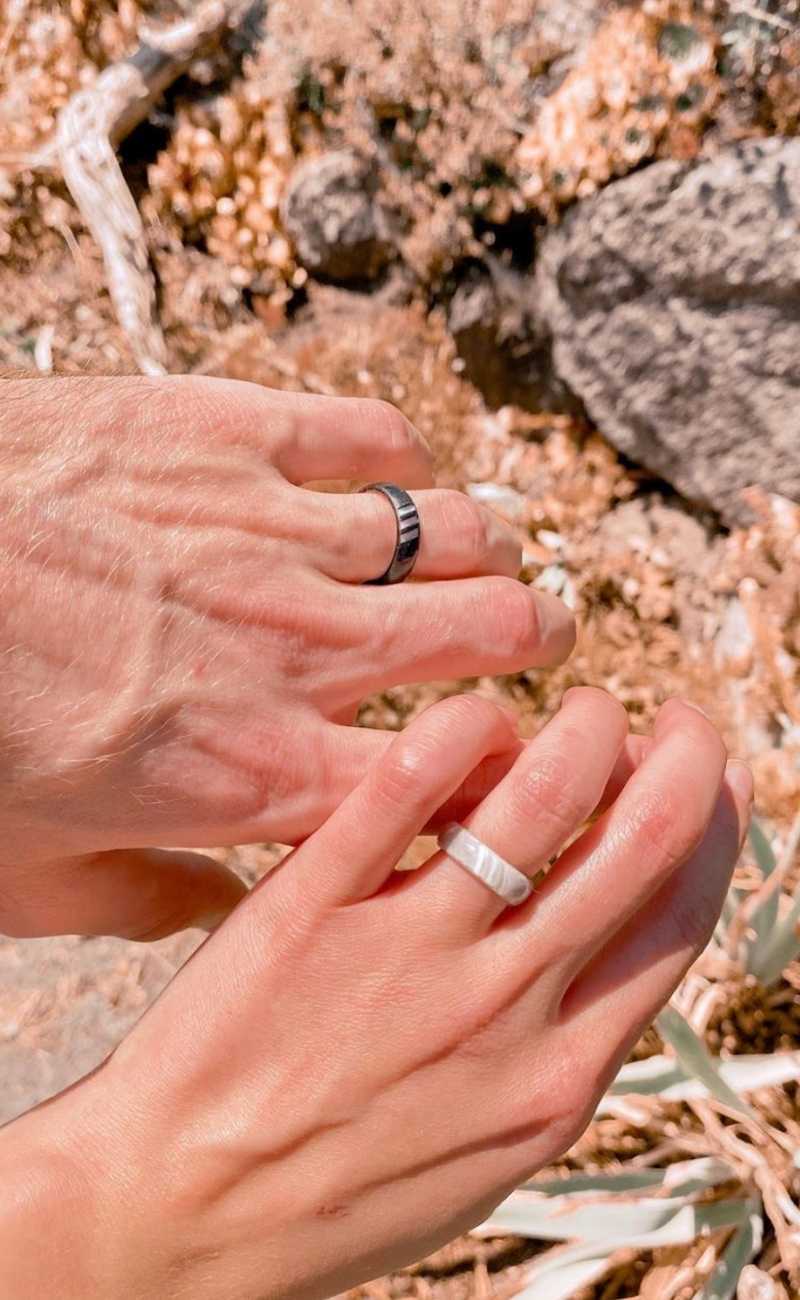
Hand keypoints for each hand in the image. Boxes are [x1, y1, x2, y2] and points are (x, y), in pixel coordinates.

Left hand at [0, 375, 573, 939]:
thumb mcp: (31, 874)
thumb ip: (145, 907)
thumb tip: (219, 921)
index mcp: (262, 771)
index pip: (457, 780)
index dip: (510, 771)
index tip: (511, 762)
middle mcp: (298, 650)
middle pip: (491, 635)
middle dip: (537, 640)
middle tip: (540, 636)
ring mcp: (272, 531)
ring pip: (453, 531)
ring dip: (487, 548)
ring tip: (487, 554)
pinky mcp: (229, 432)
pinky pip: (371, 437)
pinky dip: (405, 460)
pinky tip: (398, 476)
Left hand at [2, 691, 750, 1299]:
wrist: (176, 1219)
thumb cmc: (330, 1194)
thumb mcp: (482, 1154)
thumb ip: (553, 1054)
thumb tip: (605, 953)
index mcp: (558, 1075)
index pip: (680, 914)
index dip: (714, 821)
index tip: (710, 771)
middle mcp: (504, 1008)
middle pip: (643, 839)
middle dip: (680, 752)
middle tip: (666, 714)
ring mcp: (409, 952)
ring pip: (546, 794)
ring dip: (585, 724)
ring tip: (574, 708)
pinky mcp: (312, 906)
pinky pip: (407, 784)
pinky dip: (462, 731)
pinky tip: (474, 716)